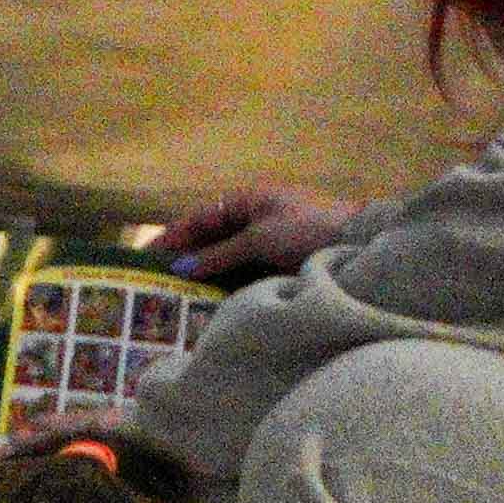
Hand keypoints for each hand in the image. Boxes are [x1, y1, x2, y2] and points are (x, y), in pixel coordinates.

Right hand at [146, 184, 359, 280]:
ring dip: (203, 276)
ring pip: (224, 259)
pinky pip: (242, 273)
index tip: (144, 258)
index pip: (199, 218)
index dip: (171, 237)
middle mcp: (253, 219)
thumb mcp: (258, 239)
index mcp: (247, 201)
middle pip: (209, 240)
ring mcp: (267, 242)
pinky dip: (225, 285)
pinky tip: (209, 302)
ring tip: (176, 298)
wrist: (359, 243)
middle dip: (184, 260)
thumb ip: (218, 254)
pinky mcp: (278, 263)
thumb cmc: (307, 229)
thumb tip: (181, 267)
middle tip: (156, 284)